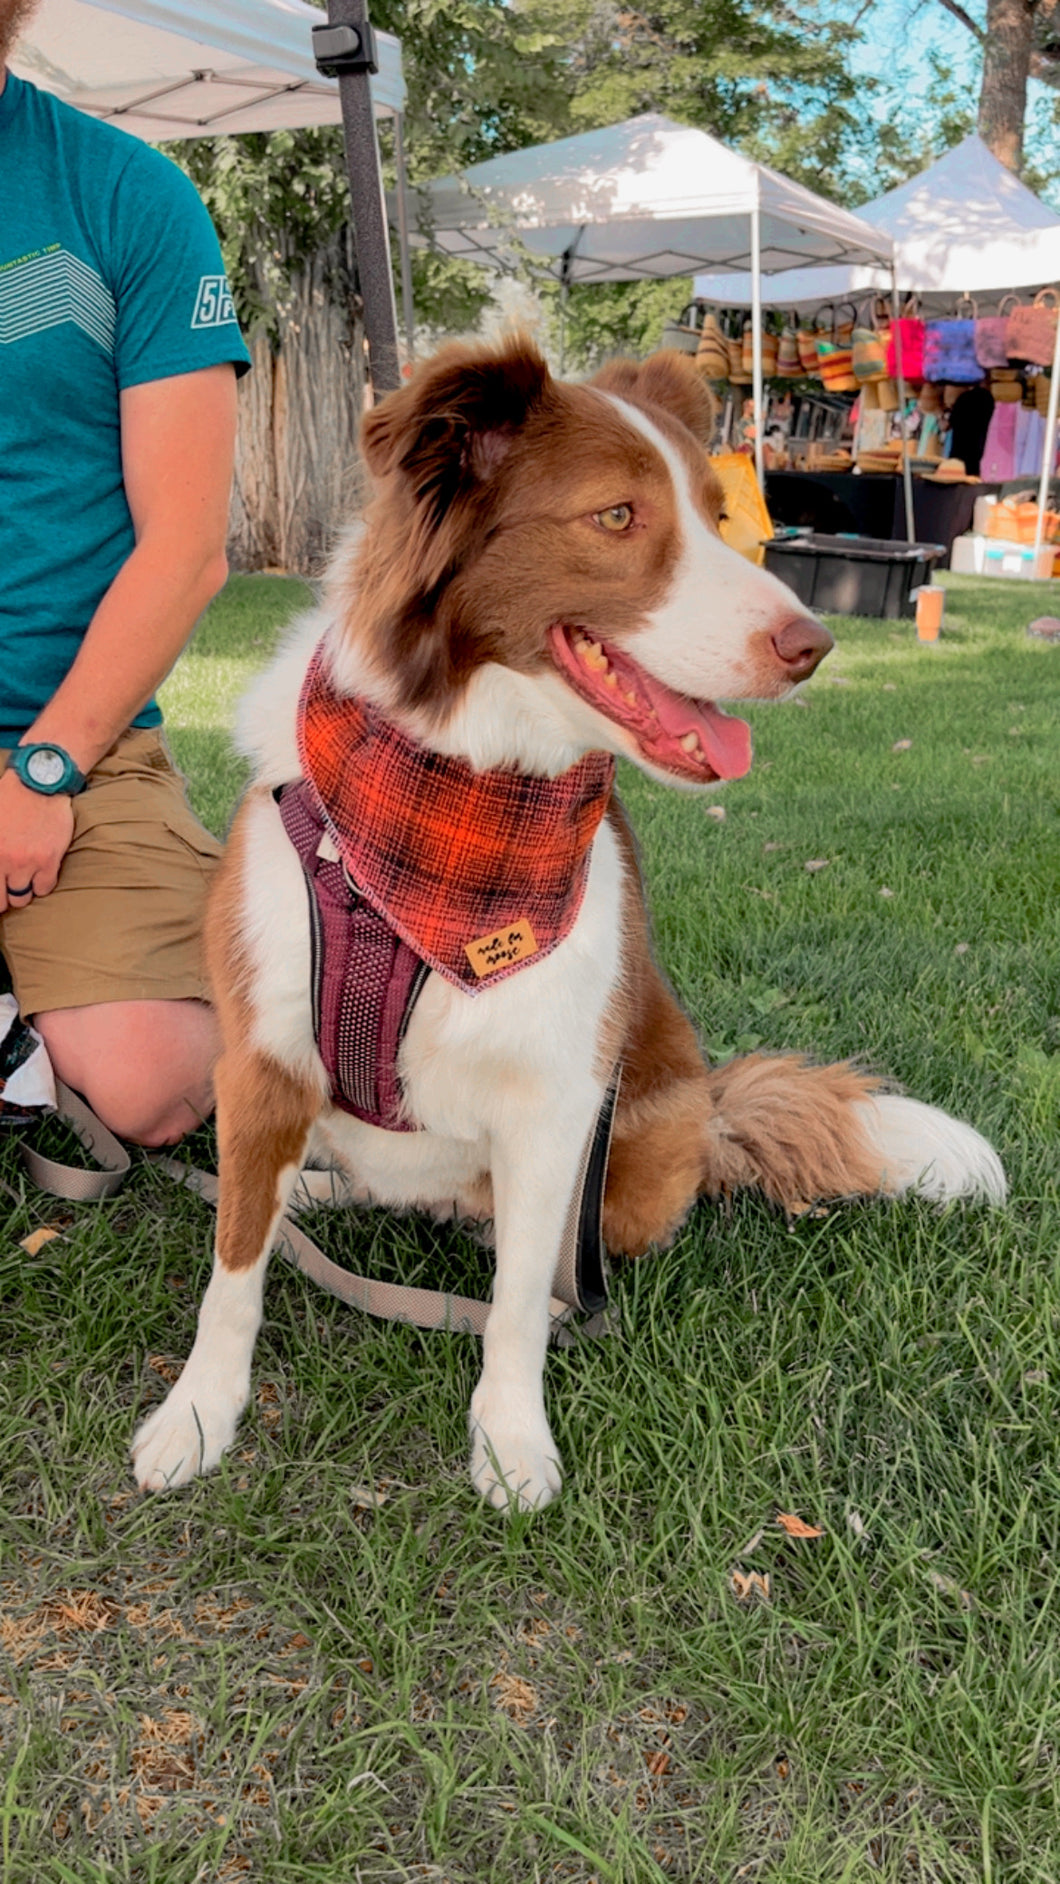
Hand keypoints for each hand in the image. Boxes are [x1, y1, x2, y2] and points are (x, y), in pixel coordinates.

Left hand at [0, 768, 75, 911]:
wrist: (37, 784)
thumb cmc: (8, 800)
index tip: (0, 892)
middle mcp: (4, 860)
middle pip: (3, 900)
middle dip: (5, 897)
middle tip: (8, 888)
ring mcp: (27, 862)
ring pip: (23, 897)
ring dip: (22, 891)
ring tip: (24, 879)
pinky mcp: (49, 860)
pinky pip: (45, 888)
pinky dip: (42, 885)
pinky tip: (40, 874)